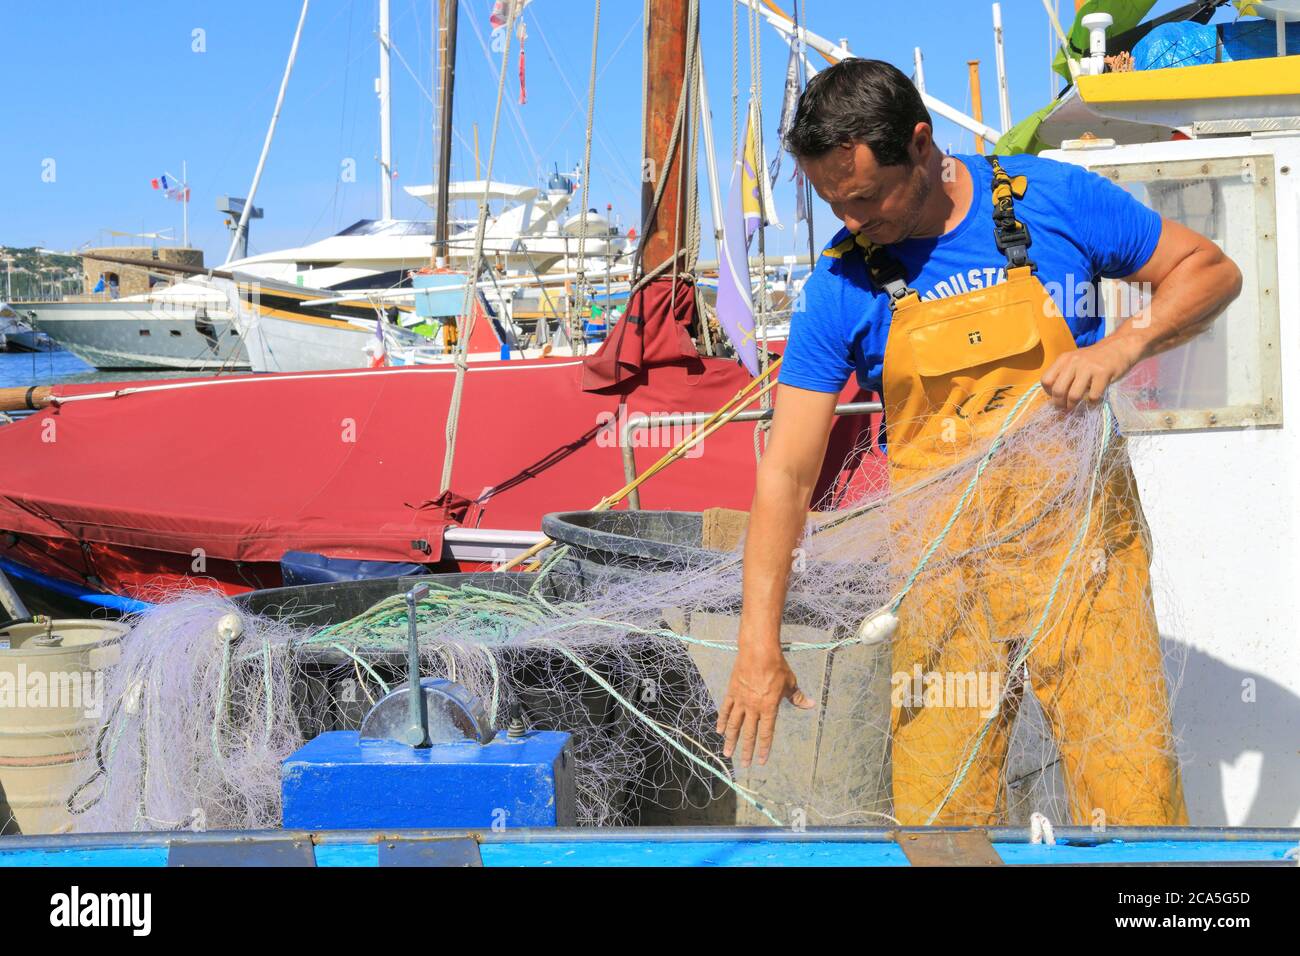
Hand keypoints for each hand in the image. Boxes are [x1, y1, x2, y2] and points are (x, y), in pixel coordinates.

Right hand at [716, 646, 813, 766]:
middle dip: (746, 750)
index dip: (764, 748)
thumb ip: (798, 697)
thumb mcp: (790, 682)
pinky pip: (726, 709)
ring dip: (731, 740)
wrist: (758, 651)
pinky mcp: (732, 692)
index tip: (761, 761)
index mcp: (769, 708)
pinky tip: (719, 730)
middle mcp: (753, 708)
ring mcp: (741, 700)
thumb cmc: (777, 667)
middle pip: (749, 733)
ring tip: (727, 753)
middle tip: (743, 764)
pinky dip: (722, 720)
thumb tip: (811, 705)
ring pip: (734, 724)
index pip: (766, 733)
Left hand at [1041, 335, 1143, 411]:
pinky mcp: (1103, 374)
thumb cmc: (1095, 359)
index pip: (1046, 380)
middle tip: (1065, 408)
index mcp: (1064, 359)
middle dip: (1059, 404)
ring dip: (1073, 406)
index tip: (1056, 397)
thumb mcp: (1075, 361)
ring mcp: (1088, 367)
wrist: (1119, 347)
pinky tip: (1095, 398)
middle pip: (1058, 390)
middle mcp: (1074, 362)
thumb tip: (1054, 397)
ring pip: (1073, 395)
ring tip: (1076, 407)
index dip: (1049, 393)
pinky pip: (1093, 396)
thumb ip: (1064, 374)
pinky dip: (1093, 402)